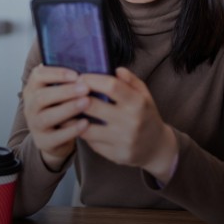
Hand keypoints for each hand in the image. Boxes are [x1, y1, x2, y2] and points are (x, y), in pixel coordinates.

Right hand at [22, 64, 91, 170]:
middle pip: (42, 96)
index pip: (38, 76)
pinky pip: (56, 136)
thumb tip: (88, 60)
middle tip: (85, 88)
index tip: (76, 74)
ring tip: (87, 102)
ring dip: (68, 108)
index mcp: (33, 88)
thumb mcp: (60, 92)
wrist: (54, 138)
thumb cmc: (60, 108)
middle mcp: (30, 105)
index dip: (57, 74)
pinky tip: (86, 124)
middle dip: (65, 91)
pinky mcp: (43, 141)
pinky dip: (71, 130)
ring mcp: (34, 124)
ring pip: (47, 116)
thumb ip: (67, 79)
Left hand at [79, 67, 177, 183]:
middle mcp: (130, 121)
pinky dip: (82, 133)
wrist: (157, 148)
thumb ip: (131, 80)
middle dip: (76, 97)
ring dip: (73, 118)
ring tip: (67, 110)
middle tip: (68, 93)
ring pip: (86, 128)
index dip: (91, 80)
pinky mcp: (115, 155)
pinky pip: (91, 143)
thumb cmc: (146, 115)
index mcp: (138, 102)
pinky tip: (77, 126)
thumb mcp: (144, 95)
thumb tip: (116, 69)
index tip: (80, 78)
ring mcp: (122, 140)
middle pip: (93, 106)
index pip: (110, 86)